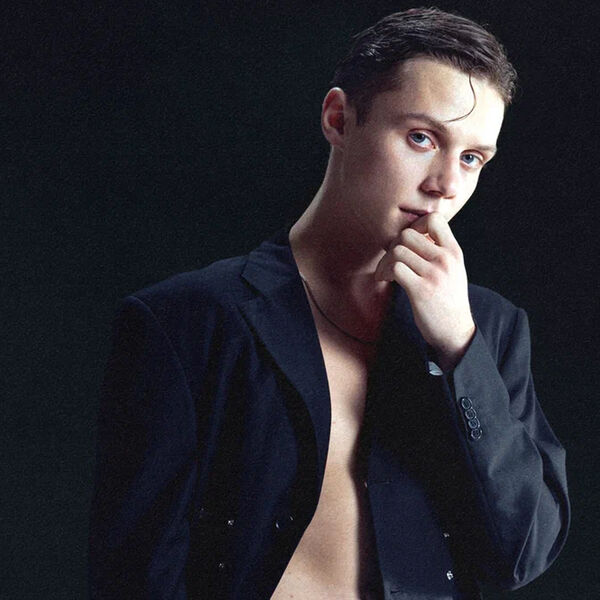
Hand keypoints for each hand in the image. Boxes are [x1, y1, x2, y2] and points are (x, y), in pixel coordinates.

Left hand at [374, 212, 474, 370]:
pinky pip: (395, 269)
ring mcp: (434, 275)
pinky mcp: (420, 290)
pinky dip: (384, 272)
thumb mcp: (452, 269)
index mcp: (454, 251)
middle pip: (407, 234)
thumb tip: (411, 233)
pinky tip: (385, 280)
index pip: (434, 219)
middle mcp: (446, 260)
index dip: (415, 225)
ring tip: (385, 273)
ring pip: (397, 251)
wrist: (455, 331)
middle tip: (391, 261)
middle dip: (393, 246)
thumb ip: (438, 250)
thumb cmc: (448, 299)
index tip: (408, 243)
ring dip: (384, 262)